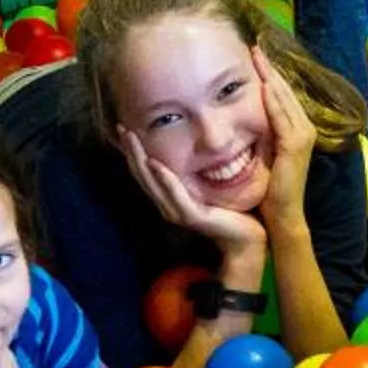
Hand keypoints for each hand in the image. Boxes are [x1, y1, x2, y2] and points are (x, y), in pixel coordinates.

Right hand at [117, 129, 268, 259]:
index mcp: (170, 198)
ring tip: (132, 139)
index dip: (133, 152)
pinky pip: (174, 195)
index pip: (145, 172)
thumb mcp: (209, 186)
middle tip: (121, 128)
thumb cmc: (231, 211)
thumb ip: (198, 171)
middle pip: (142, 175)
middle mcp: (168, 205)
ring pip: (152, 183)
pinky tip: (155, 162)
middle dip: (131, 151)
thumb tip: (197, 144)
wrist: (246, 239)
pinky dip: (164, 178)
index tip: (123, 128)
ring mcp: (177, 212)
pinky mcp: (191, 216)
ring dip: (140, 159)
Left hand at [254, 51, 316, 232]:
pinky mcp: (295, 145)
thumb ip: (262, 133)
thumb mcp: (266, 153)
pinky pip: (282, 117)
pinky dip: (273, 100)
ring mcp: (303, 136)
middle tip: (255, 45)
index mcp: (298, 128)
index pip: (282, 94)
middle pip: (285, 91)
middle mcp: (305, 128)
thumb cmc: (271, 188)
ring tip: (258, 56)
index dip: (270, 73)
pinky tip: (264, 84)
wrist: (283, 214)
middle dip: (270, 67)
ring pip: (284, 98)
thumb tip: (243, 115)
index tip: (255, 54)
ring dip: (271, 76)